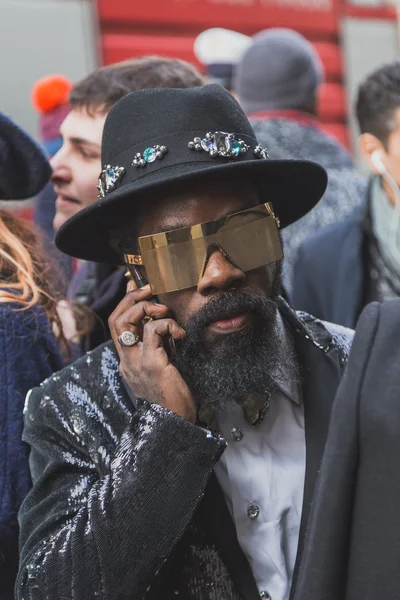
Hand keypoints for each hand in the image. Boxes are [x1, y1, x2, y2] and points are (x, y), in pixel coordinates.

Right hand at [109, 281, 195, 422]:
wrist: (174, 423)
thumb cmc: (172, 398)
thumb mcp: (161, 367)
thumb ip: (157, 348)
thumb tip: (162, 325)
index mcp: (127, 361)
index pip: (117, 326)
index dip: (125, 303)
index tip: (138, 287)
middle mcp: (126, 359)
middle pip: (115, 319)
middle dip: (131, 298)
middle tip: (149, 289)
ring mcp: (135, 361)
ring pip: (125, 320)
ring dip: (145, 307)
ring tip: (163, 310)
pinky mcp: (151, 362)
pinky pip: (154, 330)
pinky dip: (168, 324)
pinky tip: (180, 333)